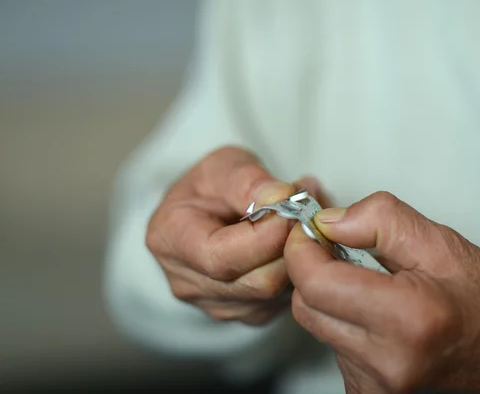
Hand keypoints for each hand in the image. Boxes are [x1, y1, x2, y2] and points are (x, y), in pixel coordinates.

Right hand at [146, 146, 329, 325]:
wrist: (210, 209)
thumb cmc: (212, 185)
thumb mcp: (224, 166)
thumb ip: (249, 180)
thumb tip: (282, 198)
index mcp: (171, 240)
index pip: (221, 257)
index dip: (266, 236)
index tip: (294, 207)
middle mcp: (188, 283)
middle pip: (256, 283)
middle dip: (291, 245)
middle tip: (308, 210)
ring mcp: (217, 305)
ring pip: (277, 295)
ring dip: (301, 256)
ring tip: (303, 217)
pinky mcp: (246, 314)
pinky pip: (284, 301)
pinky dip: (299, 269)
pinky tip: (296, 241)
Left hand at [284, 191, 479, 392]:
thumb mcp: (440, 243)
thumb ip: (380, 220)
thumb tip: (329, 221)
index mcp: (406, 319)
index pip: (316, 284)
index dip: (302, 249)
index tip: (310, 231)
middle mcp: (386, 362)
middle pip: (306, 306)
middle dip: (311, 269)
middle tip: (336, 247)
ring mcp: (375, 385)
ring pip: (317, 325)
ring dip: (328, 296)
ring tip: (368, 282)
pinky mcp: (368, 393)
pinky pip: (332, 346)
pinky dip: (341, 320)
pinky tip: (372, 311)